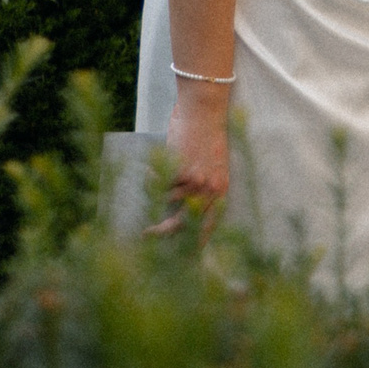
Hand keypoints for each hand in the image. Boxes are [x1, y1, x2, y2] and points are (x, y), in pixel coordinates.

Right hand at [151, 81, 230, 236]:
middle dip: (163, 233)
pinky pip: (159, 183)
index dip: (196, 242)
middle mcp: (213, 189)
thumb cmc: (203, 136)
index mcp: (222, 189)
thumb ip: (199, 188)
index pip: (210, 225)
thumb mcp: (208, 165)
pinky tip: (164, 154)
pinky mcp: (182, 172)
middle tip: (146, 235)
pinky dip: (154, 173)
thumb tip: (176, 211)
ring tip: (164, 166)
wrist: (204, 110)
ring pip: (167, 200)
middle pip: (184, 224)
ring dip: (159, 188)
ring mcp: (197, 182)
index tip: (185, 257)